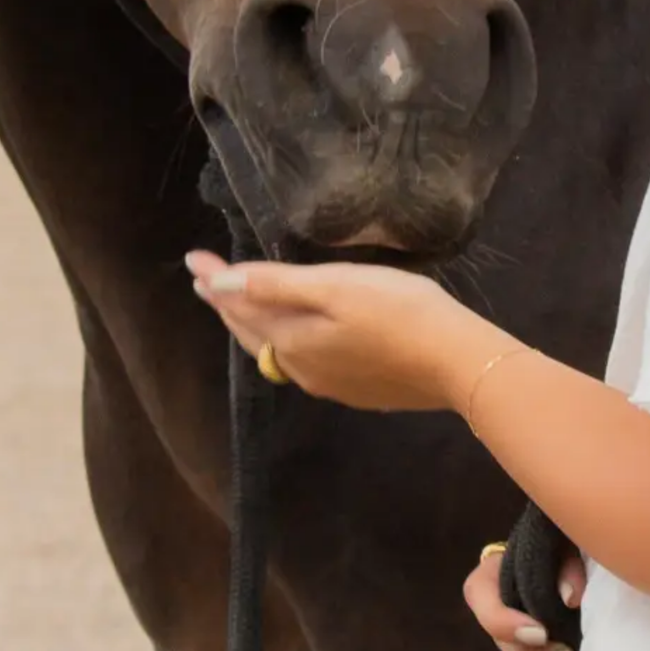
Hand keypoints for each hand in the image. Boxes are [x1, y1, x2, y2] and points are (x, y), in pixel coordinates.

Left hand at [185, 251, 503, 412]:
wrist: (456, 362)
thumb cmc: (399, 311)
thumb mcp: (336, 286)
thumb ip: (275, 284)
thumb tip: (215, 283)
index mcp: (293, 340)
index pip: (240, 306)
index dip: (216, 281)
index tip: (193, 260)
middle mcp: (302, 369)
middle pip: (253, 334)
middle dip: (229, 306)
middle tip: (208, 283)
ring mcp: (331, 384)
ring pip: (278, 351)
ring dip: (256, 326)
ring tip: (244, 306)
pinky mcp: (358, 390)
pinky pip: (306, 363)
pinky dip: (288, 342)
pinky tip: (300, 336)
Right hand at [462, 544, 587, 650]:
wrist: (566, 556)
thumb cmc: (560, 545)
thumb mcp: (565, 544)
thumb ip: (568, 564)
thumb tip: (570, 597)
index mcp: (493, 572)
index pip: (479, 595)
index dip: (502, 621)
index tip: (540, 634)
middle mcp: (495, 605)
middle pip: (500, 640)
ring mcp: (509, 630)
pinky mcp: (529, 647)